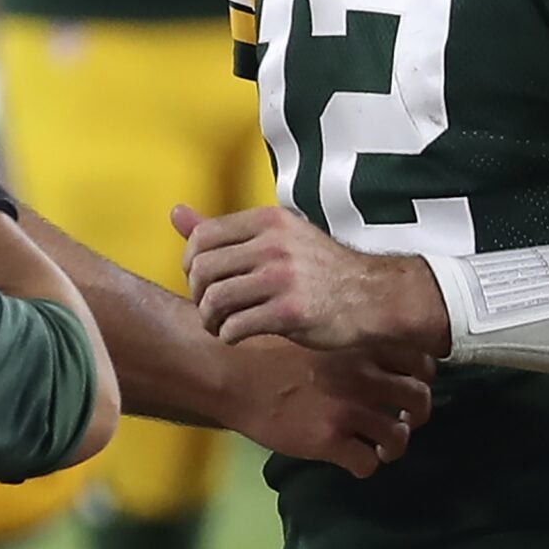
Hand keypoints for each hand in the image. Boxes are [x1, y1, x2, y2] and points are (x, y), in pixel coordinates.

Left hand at [174, 203, 443, 349]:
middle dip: (197, 295)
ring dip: (209, 320)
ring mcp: (282, 278)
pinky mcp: (290, 312)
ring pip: (214, 301)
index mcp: (267, 221)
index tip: (201, 281)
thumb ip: (225, 231)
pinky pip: (235, 327)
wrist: (373, 296)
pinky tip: (239, 336)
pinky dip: (228, 336)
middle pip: (202, 271)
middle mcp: (273, 245)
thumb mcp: (277, 237)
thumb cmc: (319, 270)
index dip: (190, 264)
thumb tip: (175, 212)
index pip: (201, 238)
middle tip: (208, 308)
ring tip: (220, 325)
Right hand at [220, 335, 431, 477]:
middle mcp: (364, 375)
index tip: (404, 385)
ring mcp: (348, 409)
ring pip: (399, 437)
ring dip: (393, 445)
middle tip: (399, 420)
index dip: (418, 378)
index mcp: (362, 344)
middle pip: (419, 400)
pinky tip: (349, 459)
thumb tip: (373, 355)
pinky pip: (368, 463)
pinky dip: (364, 465)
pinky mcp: (330, 440)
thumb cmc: (263, 346)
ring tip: (378, 446)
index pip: (422, 362)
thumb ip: (348, 342)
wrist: (229, 371)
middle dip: (414, 415)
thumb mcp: (315, 330)